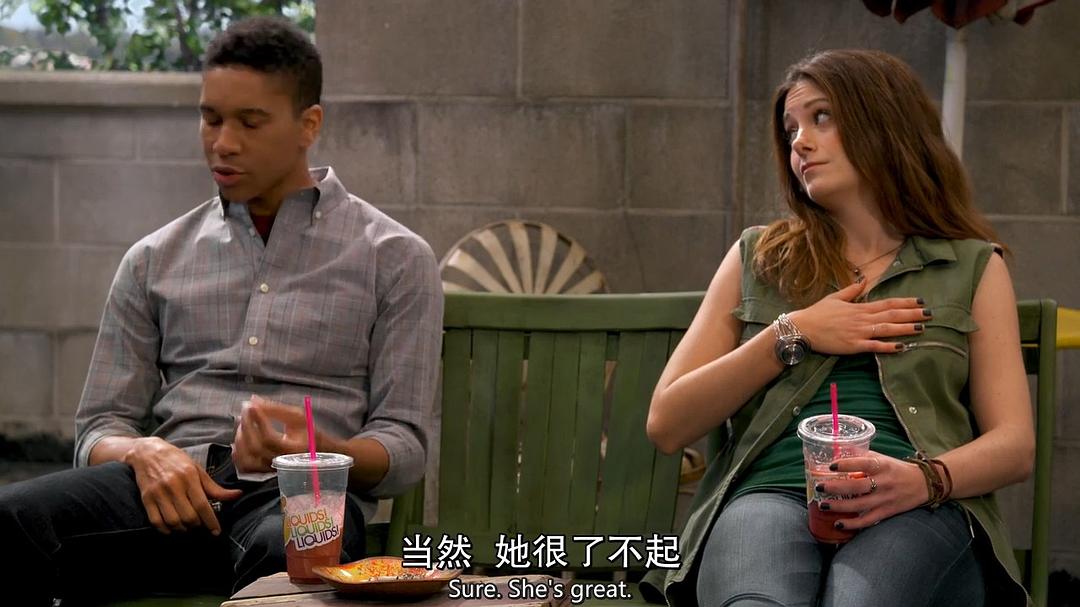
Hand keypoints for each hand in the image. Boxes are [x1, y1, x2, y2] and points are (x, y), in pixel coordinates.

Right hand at [122, 437, 241, 535]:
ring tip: (187, 526)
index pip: (202, 504)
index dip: (211, 521)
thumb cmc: (176, 460)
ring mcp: (158, 493)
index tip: (216, 531)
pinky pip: (156, 522)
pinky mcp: (146, 499)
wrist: (147, 453)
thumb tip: (237, 495)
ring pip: (173, 521)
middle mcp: (173, 485)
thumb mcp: (197, 469)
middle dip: (197, 525)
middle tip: (200, 525)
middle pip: (188, 516)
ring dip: (182, 529)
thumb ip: (214, 487)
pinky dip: (166, 530)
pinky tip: (172, 527)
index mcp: (189, 477)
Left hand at [231, 395, 318, 473]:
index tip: (252, 406)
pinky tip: (240, 440)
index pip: (270, 438)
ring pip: (247, 458)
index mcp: (294, 449)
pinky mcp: (262, 472)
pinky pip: (244, 466)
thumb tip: (253, 401)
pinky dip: (237, 453)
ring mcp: (270, 469)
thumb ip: (276, 409)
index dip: (258, 421)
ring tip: (243, 424)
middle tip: (245, 410)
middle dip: (246, 426)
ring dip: (240, 438)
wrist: (314, 453)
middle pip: (256, 447)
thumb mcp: (298, 417)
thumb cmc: (307, 433)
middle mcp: (281, 462)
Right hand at [789, 281, 931, 354]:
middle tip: (930, 314)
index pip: (887, 303)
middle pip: (891, 315)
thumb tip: (863, 280)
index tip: (921, 301)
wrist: (802, 328)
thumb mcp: (834, 298)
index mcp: (859, 307)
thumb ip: (851, 290)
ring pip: (887, 329)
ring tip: (922, 328)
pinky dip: (888, 346)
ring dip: (905, 329)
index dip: (905, 302)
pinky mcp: (853, 345)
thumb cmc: (817, 313)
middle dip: (912, 314)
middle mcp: (862, 319)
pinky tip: (901, 347)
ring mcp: (858, 332)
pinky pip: (874, 346)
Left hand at [813, 452, 928, 529]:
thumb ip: (861, 456)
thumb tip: (836, 451)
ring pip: (860, 505)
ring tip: (823, 505)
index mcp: (882, 465)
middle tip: (819, 486)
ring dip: (839, 507)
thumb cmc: (897, 469)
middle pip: (857, 486)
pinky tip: (838, 523)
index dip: (846, 464)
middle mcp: (884, 482)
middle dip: (836, 487)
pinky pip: (868, 520)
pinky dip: (853, 524)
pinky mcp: (887, 512)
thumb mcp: (882, 458)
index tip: (831, 466)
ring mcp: (886, 499)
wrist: (924, 484)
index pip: (863, 463)